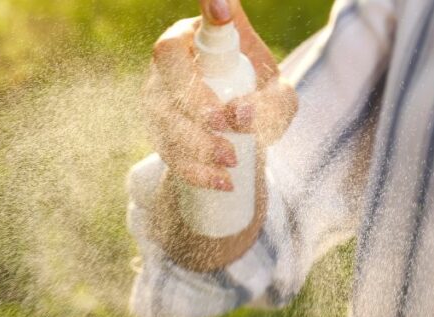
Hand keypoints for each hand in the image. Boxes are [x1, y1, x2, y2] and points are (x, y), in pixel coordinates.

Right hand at [144, 0, 297, 191]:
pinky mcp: (157, 133)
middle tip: (226, 123)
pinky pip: (168, 152)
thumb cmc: (255, 99)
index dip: (209, 14)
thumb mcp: (276, 96)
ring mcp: (157, 97)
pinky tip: (222, 182)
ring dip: (197, 142)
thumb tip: (240, 115)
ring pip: (164, 116)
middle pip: (168, 68)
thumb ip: (272, 100)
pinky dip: (196, 171)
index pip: (201, 23)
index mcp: (199, 36)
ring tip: (233, 160)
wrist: (237, 135)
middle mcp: (170, 61)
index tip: (223, 6)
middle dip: (196, 99)